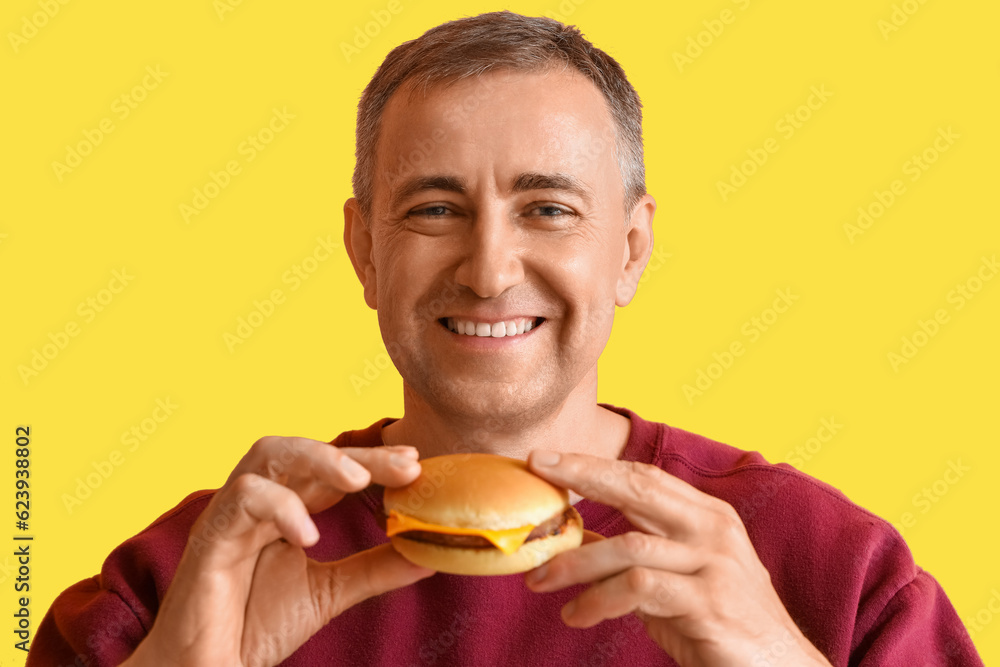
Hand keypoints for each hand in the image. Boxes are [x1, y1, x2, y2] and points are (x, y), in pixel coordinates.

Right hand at [123, 437, 433, 666]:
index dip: (373, 461)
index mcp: (285, 508)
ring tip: (359, 481)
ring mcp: (232, 512)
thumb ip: (375, 568)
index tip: (416, 464)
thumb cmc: (255, 628)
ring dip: (319, 459)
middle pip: (308, 453)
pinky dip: (279, 506)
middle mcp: (258, 500)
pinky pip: (243, 498)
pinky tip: (308, 535)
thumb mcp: (330, 592)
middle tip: (405, 464)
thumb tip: (430, 552)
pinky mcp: (210, 535)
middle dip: (359, 455)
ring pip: (270, 454)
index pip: (333, 470)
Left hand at [523, 451, 831, 666]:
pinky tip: (578, 615)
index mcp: (708, 516)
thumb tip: (580, 540)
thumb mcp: (678, 581)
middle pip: (638, 488)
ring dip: (575, 564)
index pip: (644, 477)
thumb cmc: (722, 627)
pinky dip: (599, 599)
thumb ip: (640, 556)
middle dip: (582, 476)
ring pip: (628, 546)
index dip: (593, 465)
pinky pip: (639, 589)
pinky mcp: (710, 602)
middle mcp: (714, 529)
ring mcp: (715, 564)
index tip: (546, 459)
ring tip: (540, 582)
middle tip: (536, 474)